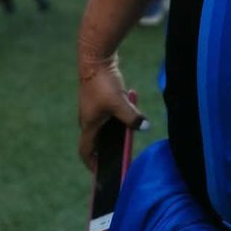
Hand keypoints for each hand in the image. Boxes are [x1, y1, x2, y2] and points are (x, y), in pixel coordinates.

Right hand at [78, 53, 146, 170]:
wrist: (95, 58)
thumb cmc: (103, 83)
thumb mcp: (119, 103)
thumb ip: (132, 118)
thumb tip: (145, 127)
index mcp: (88, 125)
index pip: (85, 151)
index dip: (92, 163)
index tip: (101, 172)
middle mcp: (87, 118)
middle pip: (96, 140)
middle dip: (107, 149)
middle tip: (120, 155)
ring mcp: (92, 107)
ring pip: (103, 125)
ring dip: (114, 130)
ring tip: (128, 133)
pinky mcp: (97, 96)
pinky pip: (107, 111)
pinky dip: (117, 114)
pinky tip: (130, 107)